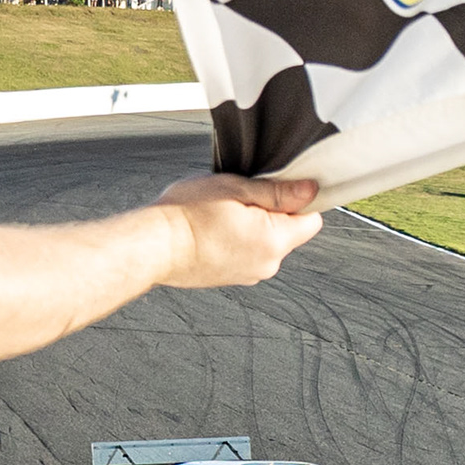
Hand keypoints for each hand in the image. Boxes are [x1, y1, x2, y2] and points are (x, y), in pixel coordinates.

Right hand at [154, 174, 322, 287]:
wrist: (153, 245)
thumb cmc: (187, 216)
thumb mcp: (237, 188)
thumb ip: (278, 191)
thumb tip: (309, 191)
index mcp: (274, 241)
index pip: (311, 220)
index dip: (299, 199)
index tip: (278, 187)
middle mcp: (266, 264)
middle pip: (288, 231)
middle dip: (272, 211)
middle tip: (241, 197)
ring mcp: (248, 274)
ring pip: (266, 241)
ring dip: (253, 225)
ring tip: (222, 213)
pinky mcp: (232, 277)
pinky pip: (247, 253)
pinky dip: (238, 239)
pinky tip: (214, 228)